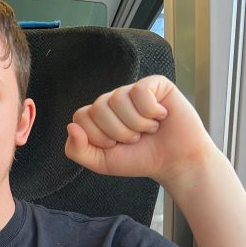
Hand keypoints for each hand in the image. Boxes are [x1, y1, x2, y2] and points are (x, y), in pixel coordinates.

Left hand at [65, 75, 219, 190]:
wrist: (175, 162)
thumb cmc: (140, 159)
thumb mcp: (101, 162)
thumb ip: (77, 150)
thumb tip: (71, 127)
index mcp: (98, 116)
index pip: (81, 117)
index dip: (98, 137)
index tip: (115, 146)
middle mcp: (113, 100)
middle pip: (98, 108)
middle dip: (118, 133)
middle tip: (135, 138)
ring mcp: (133, 91)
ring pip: (118, 99)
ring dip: (136, 124)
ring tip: (148, 129)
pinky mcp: (155, 84)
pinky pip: (140, 91)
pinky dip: (151, 111)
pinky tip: (160, 116)